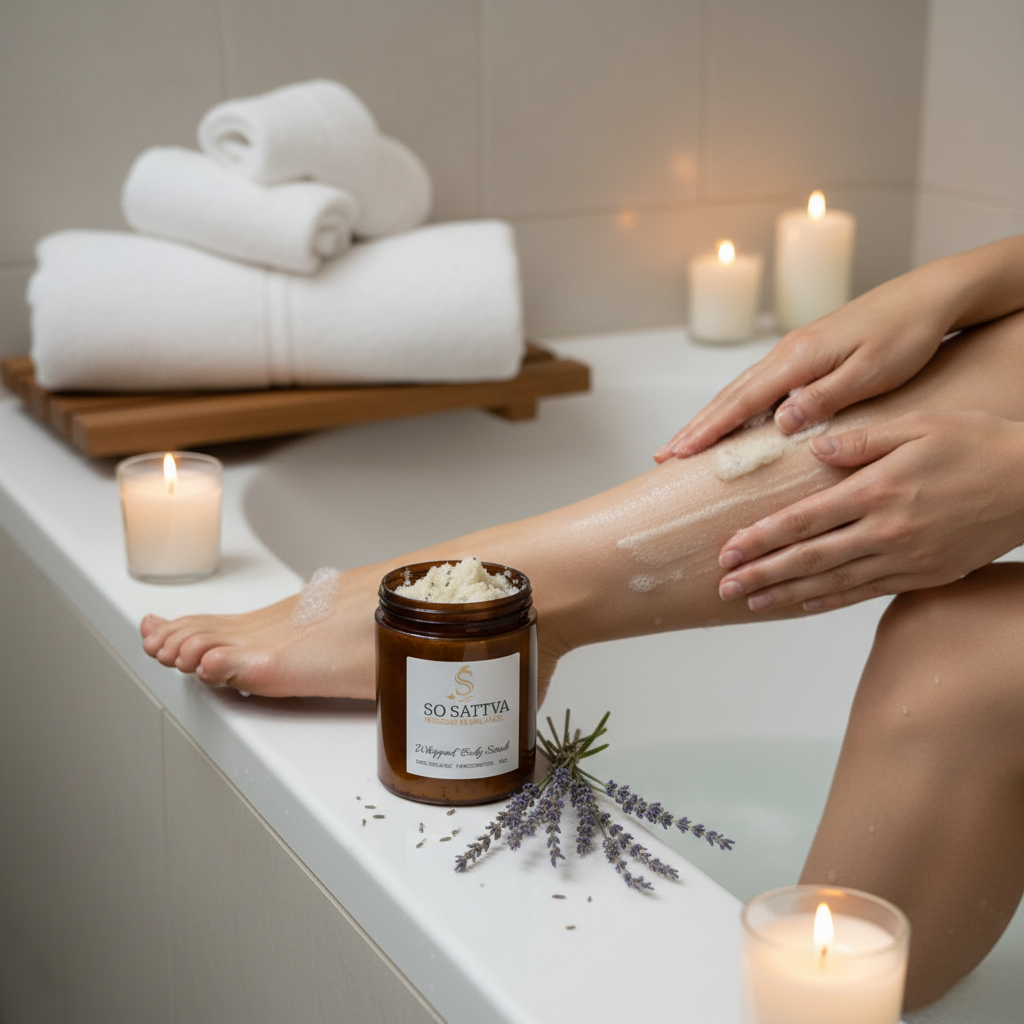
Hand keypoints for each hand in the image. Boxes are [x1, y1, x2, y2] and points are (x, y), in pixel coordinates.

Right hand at [654, 276, 953, 462]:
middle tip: (662, 456)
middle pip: (729, 396)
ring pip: (740, 391)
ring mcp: (794, 353)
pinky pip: (758, 387)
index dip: (707, 431)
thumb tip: (778, 422)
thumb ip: (824, 398)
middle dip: (694, 428)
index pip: (741, 401)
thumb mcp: (871, 372)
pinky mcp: (806, 356)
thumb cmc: (907, 334)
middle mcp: (787, 353)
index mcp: (798, 358)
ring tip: (684, 444)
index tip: (678, 454)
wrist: (928, 296)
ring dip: (709, 419)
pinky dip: (735, 409)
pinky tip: (729, 423)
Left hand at [715, 411, 1023, 611]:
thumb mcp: (918, 426)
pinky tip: (802, 605)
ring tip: (750, 602)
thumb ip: (861, 441)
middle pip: (809, 559)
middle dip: (761, 573)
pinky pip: (866, 592)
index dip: (761, 539)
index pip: (803, 521)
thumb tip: (813, 448)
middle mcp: (886, 531)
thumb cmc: (976, 445)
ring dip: (786, 594)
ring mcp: (905, 558)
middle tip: (724, 586)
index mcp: (877, 491)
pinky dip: (830, 601)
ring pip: (832, 583)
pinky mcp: (923, 575)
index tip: (728, 550)